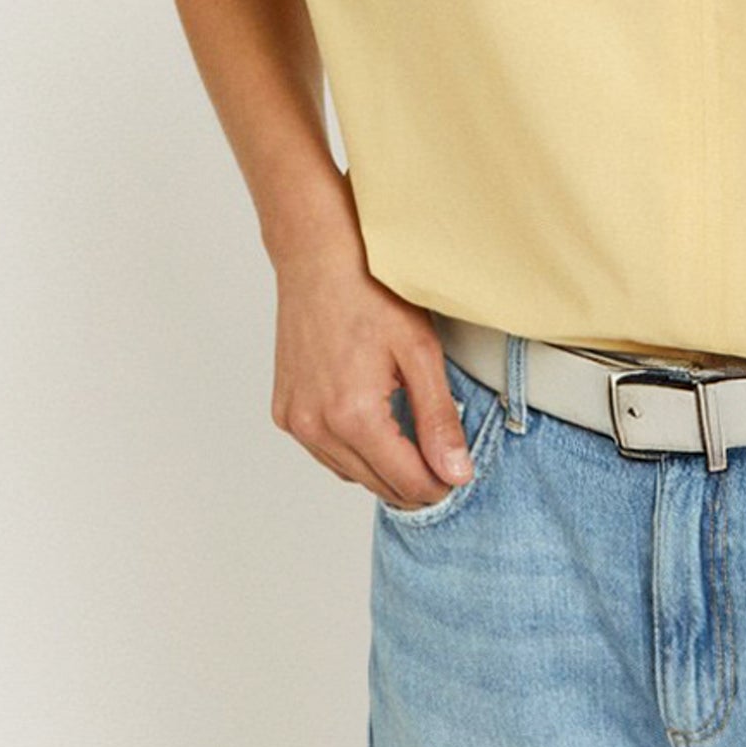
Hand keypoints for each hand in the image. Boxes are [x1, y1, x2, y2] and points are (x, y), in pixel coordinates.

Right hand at [269, 239, 474, 509]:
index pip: (406, 482)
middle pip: (378, 485)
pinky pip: (326, 454)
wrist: (319, 260)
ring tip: (415, 446)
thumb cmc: (371, 293)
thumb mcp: (420, 353)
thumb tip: (456, 473)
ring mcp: (295, 421)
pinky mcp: (285, 412)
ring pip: (350, 475)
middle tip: (445, 464)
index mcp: (353, 416)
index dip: (440, 486)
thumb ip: (439, 420)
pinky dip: (354, 454)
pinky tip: (377, 431)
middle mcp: (316, 427)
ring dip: (384, 471)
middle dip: (415, 483)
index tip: (460, 476)